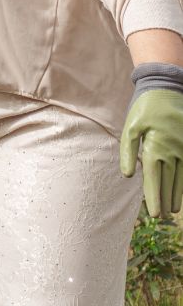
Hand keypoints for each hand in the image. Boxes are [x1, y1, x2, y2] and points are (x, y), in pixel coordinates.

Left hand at [120, 87, 182, 216]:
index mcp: (154, 148)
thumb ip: (128, 151)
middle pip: (168, 182)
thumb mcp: (130, 126)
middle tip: (162, 217)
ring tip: (173, 209)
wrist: (166, 88)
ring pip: (181, 177)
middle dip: (165, 200)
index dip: (154, 197)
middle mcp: (172, 151)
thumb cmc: (144, 108)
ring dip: (176, 194)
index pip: (154, 179)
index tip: (154, 214)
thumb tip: (128, 175)